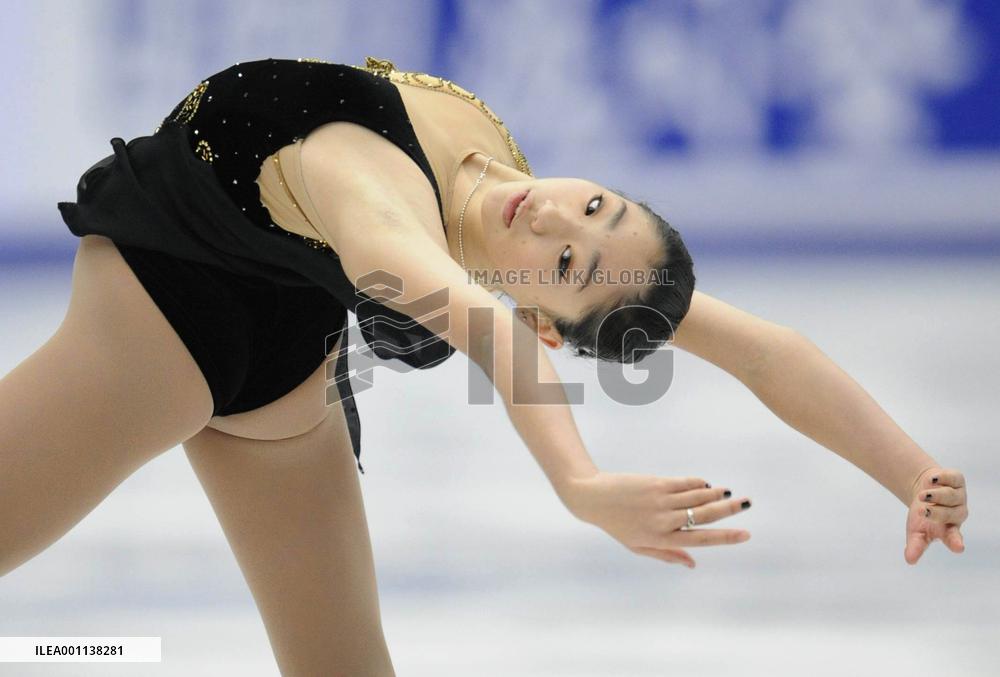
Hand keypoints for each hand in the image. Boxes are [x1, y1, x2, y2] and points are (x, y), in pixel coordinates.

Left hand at [557, 471, 751, 568]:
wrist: (593, 499)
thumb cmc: (617, 525)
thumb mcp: (639, 547)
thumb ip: (668, 555)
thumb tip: (693, 564)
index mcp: (662, 540)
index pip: (701, 540)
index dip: (726, 537)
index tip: (746, 534)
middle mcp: (664, 521)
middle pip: (705, 515)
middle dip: (730, 509)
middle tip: (748, 503)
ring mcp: (661, 501)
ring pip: (698, 497)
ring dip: (717, 494)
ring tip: (730, 493)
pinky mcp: (657, 483)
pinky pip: (685, 483)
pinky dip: (699, 483)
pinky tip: (707, 485)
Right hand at [904, 467, 967, 564]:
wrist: (923, 491)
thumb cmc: (922, 516)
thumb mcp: (916, 532)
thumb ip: (915, 545)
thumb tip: (910, 560)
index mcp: (949, 530)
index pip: (953, 538)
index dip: (955, 541)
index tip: (958, 547)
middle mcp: (958, 514)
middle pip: (951, 514)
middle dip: (936, 512)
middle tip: (922, 510)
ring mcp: (959, 496)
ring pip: (951, 496)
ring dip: (935, 495)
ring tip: (923, 495)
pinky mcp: (957, 480)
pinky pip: (953, 478)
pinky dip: (942, 478)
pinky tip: (933, 480)